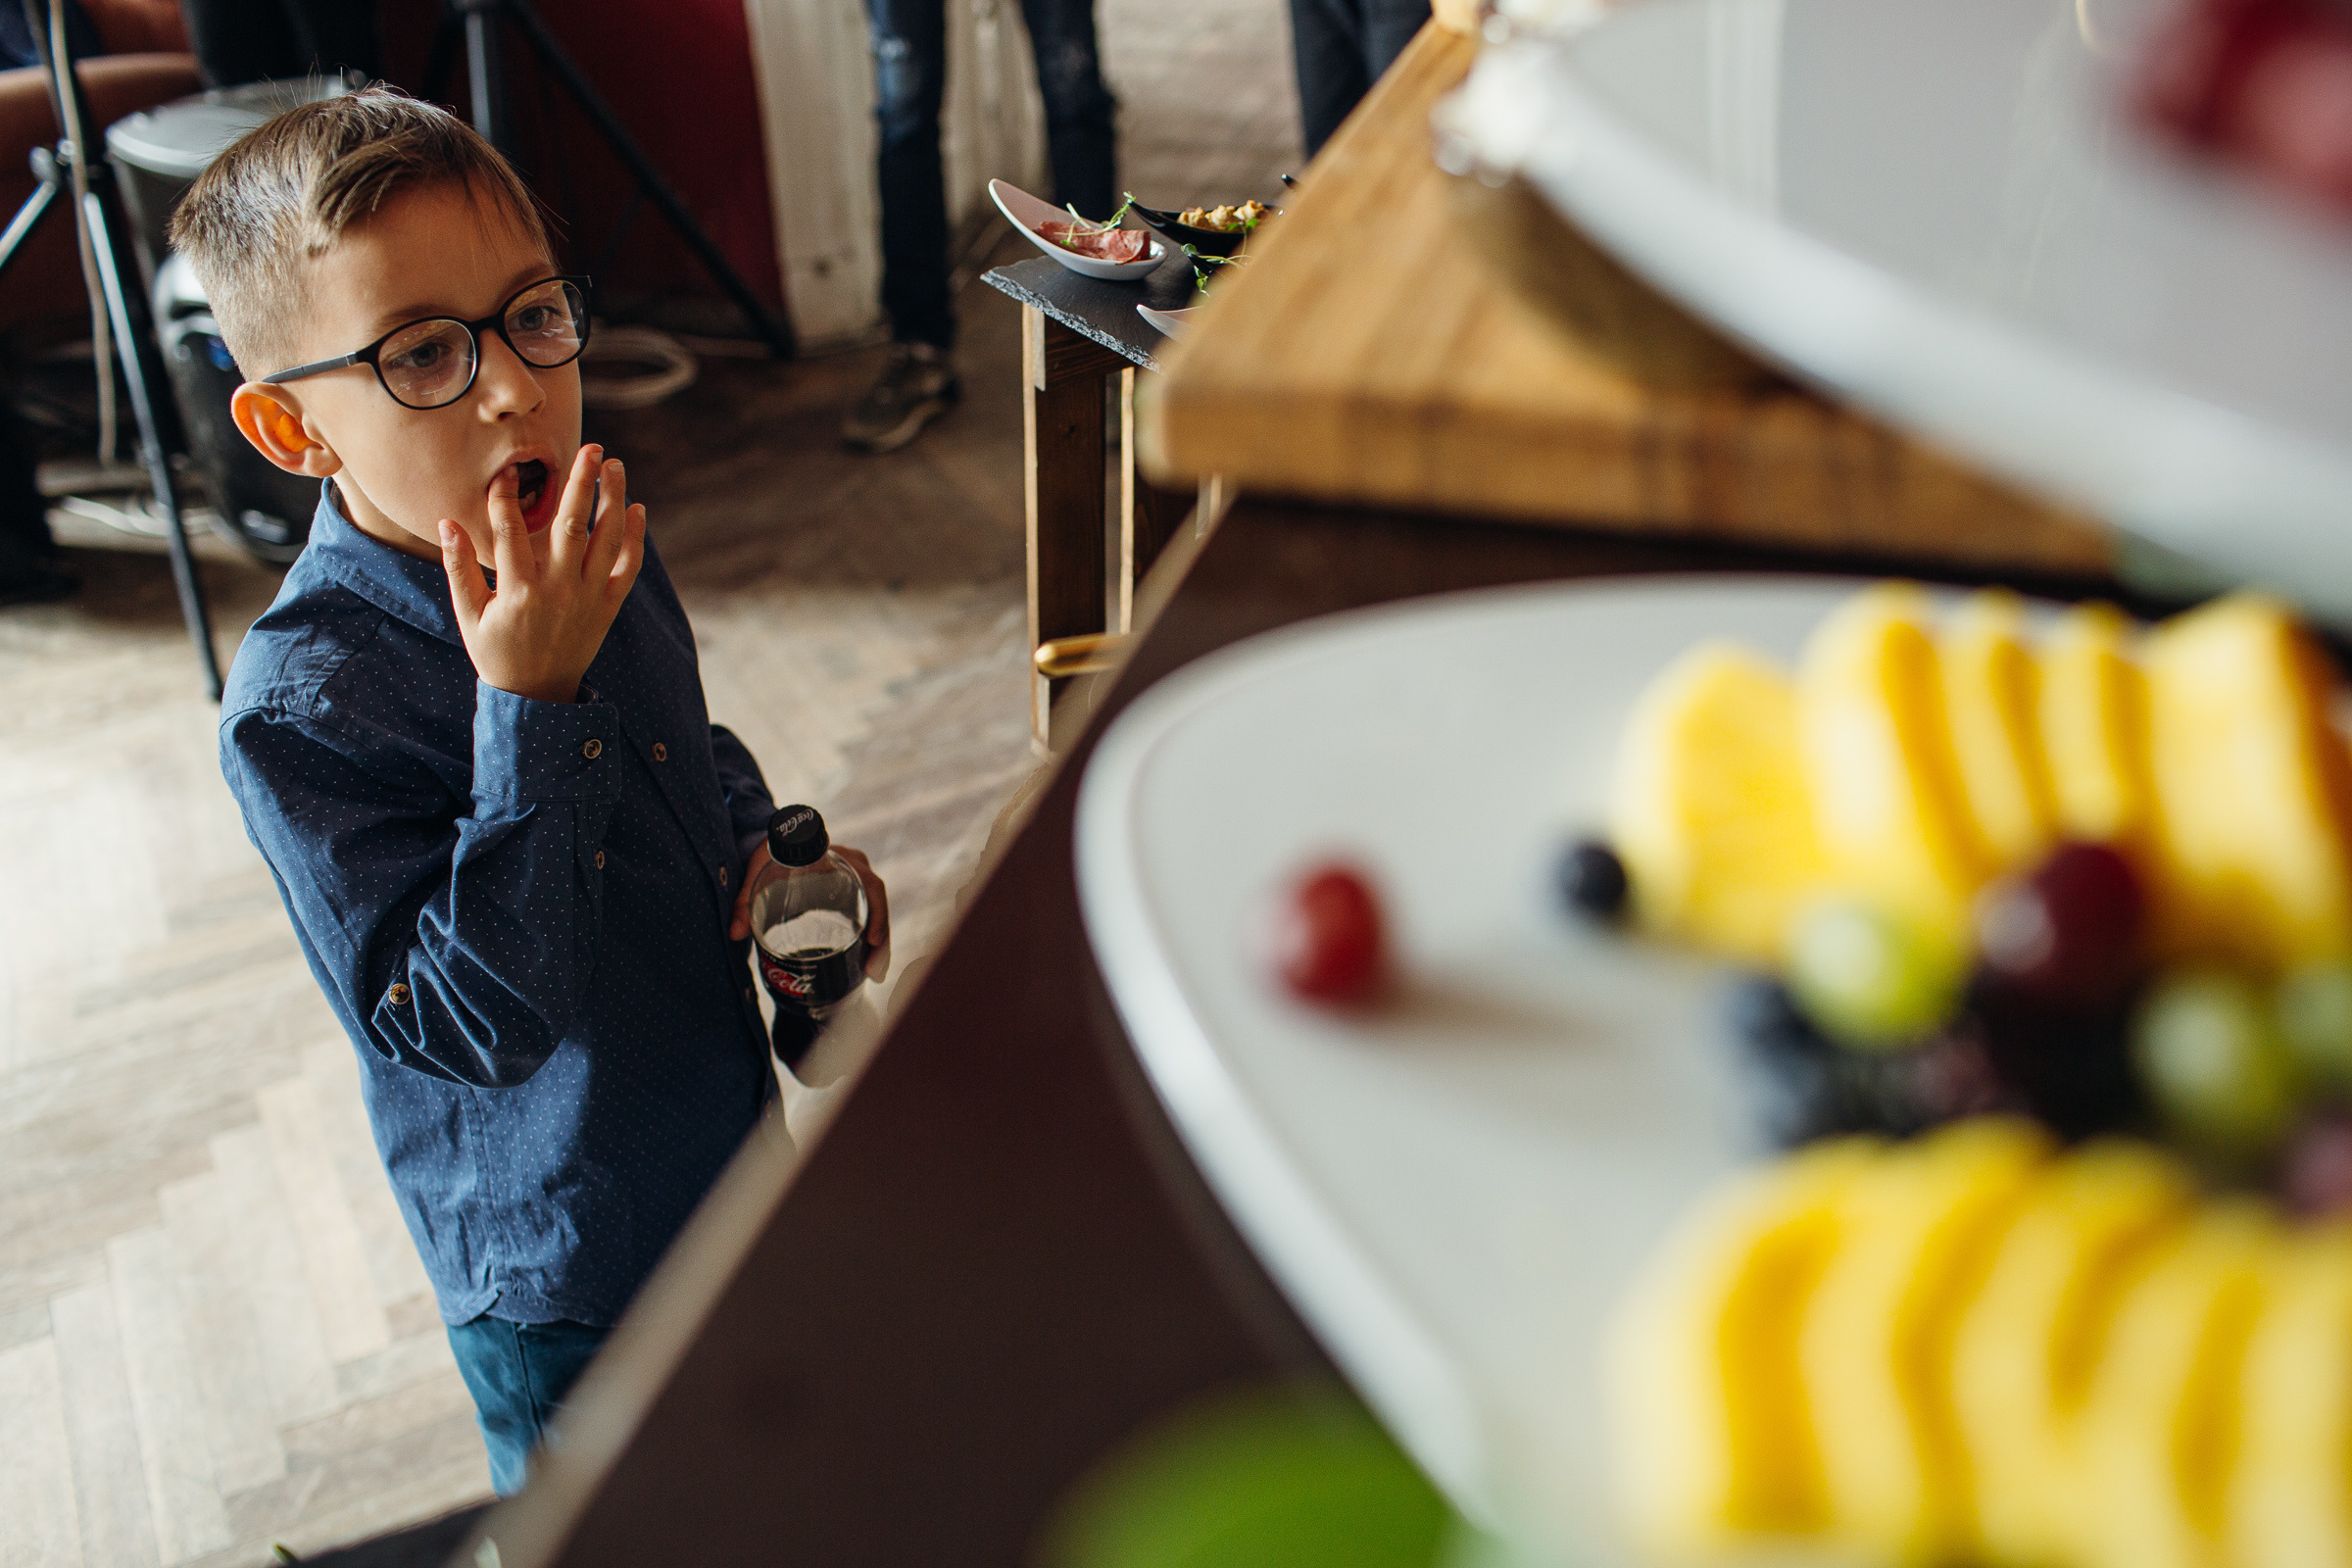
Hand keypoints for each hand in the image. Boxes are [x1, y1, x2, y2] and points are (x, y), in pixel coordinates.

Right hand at [439, 445, 644, 703]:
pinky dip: (634, 540)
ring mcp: (586, 599)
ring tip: (615, 467)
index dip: (506, 497)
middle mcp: (557, 591)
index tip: (508, 471)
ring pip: (606, 541)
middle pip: (571, 525)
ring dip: (613, 500)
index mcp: (517, 591)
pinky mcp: (607, 608)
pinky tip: (636, 510)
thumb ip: (458, 568)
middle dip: (581, 483)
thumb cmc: (496, 651)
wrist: (537, 696)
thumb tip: (445, 523)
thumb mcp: (469, 614)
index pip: (510, 531)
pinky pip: (627, 569)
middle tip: (591, 448)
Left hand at [729, 840, 891, 980]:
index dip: (877, 911)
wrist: (773, 845)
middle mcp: (854, 868)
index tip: (871, 940)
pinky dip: (872, 942)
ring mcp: (855, 882)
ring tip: (874, 975)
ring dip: (879, 946)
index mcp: (839, 857)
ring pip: (876, 913)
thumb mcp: (758, 871)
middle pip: (877, 903)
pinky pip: (869, 917)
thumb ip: (745, 901)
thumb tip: (735, 934)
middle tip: (874, 972)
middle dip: (881, 940)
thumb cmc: (770, 854)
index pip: (870, 883)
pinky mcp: (851, 896)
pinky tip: (869, 967)